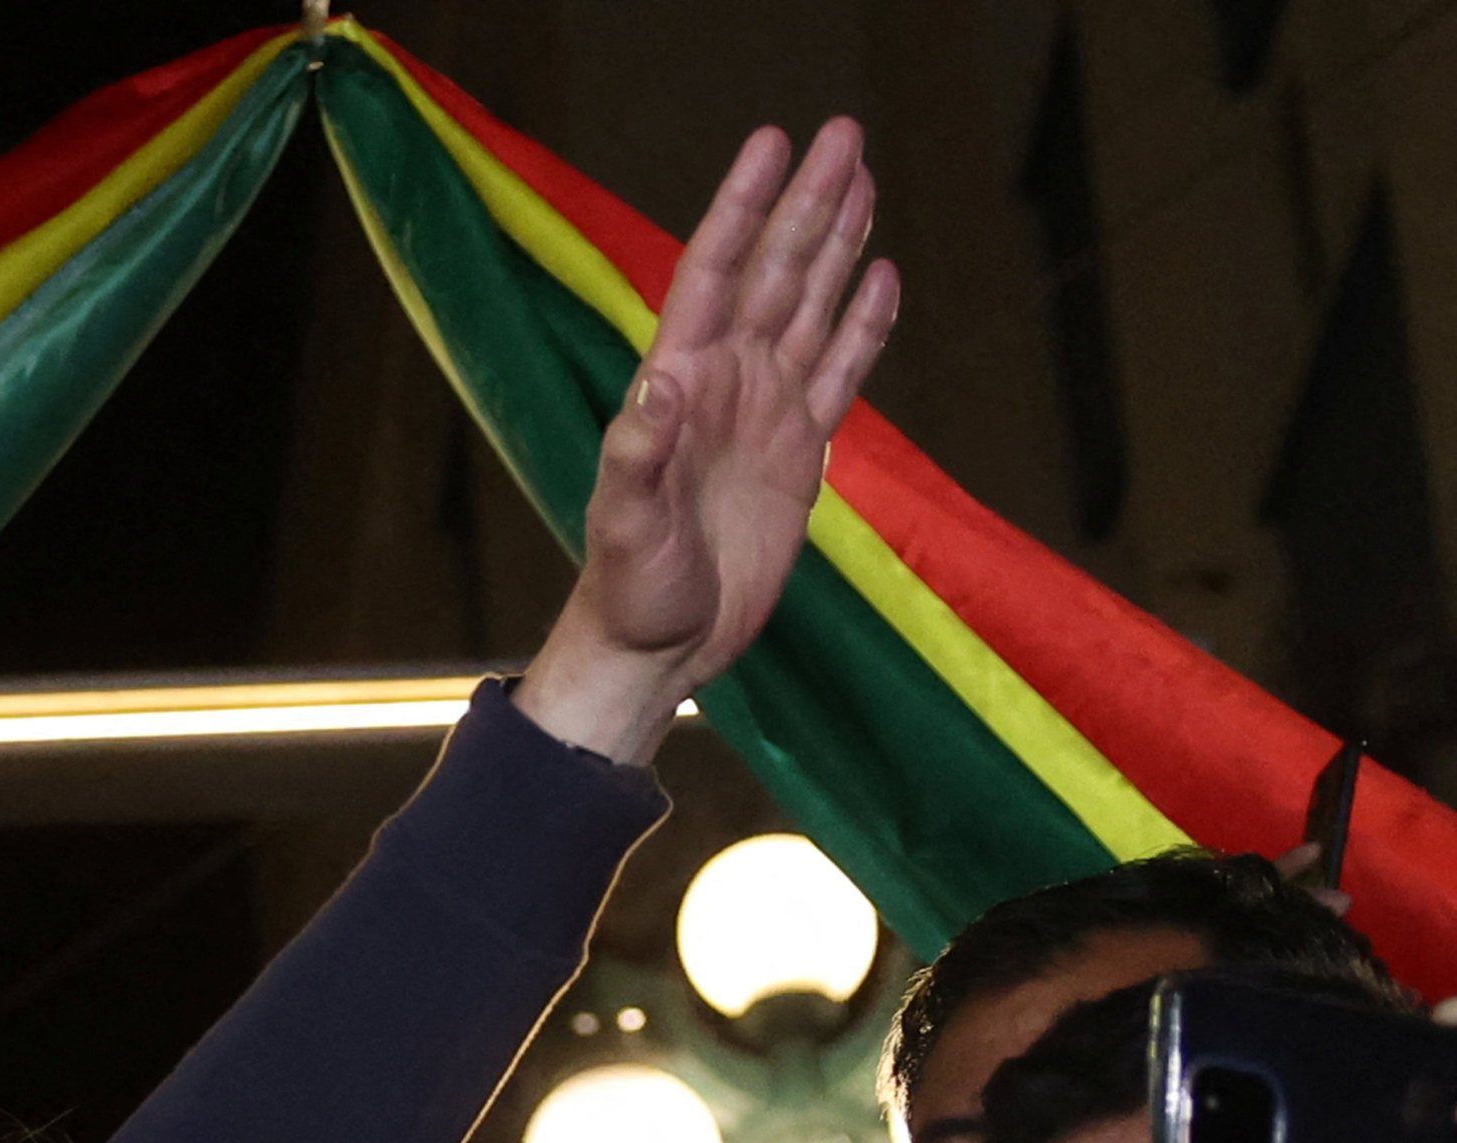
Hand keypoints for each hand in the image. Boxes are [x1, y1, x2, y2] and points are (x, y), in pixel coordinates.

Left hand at [519, 120, 899, 764]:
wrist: (659, 647)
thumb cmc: (629, 590)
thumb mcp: (624, 526)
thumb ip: (637, 454)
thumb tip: (661, 379)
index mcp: (679, 386)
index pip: (714, 275)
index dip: (742, 209)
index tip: (770, 145)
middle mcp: (723, 385)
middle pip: (775, 272)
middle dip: (807, 203)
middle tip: (843, 132)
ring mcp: (763, 414)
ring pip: (810, 307)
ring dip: (836, 243)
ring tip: (862, 177)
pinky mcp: (797, 454)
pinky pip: (839, 373)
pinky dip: (863, 326)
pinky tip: (881, 278)